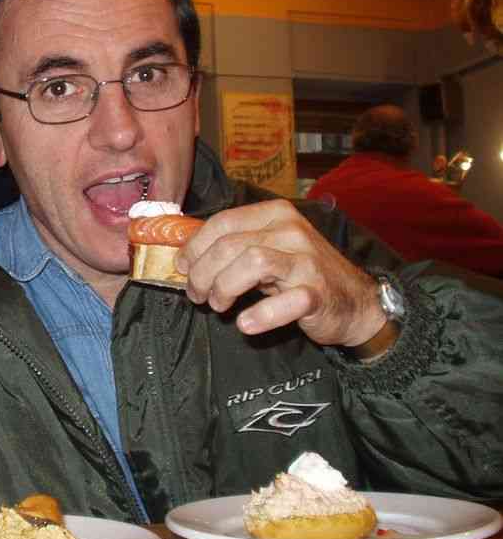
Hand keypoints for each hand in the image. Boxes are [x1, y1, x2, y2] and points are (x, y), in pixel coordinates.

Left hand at [176, 199, 384, 346]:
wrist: (355, 302)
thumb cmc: (301, 274)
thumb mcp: (269, 250)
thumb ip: (234, 247)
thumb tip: (187, 256)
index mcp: (274, 214)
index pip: (222, 222)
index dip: (195, 246)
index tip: (182, 267)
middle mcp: (291, 231)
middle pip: (229, 245)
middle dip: (202, 272)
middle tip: (197, 294)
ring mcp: (306, 260)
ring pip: (251, 262)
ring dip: (223, 288)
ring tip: (218, 305)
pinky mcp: (318, 292)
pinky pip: (286, 301)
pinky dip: (261, 315)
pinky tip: (246, 324)